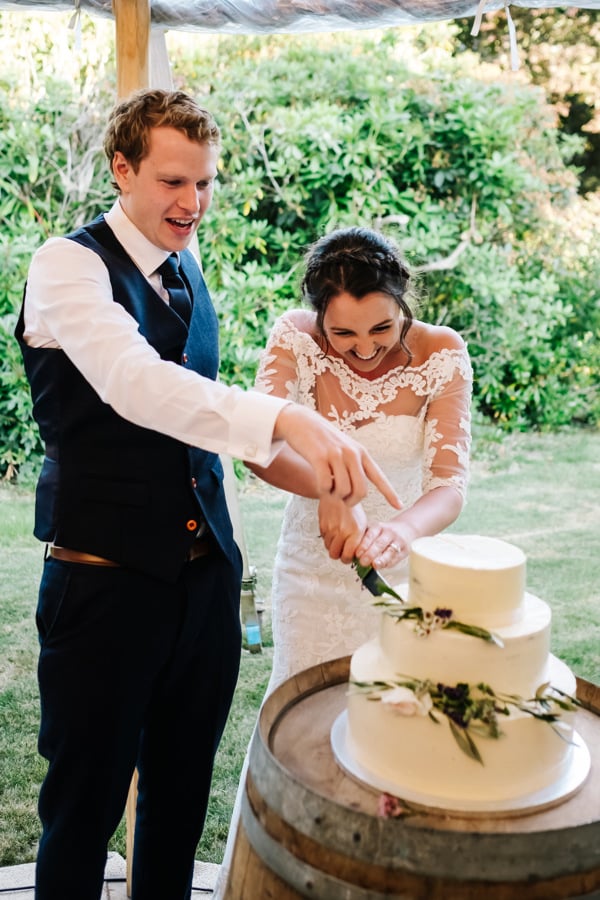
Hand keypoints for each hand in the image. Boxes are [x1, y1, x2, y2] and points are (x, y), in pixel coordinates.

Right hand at [274, 404, 400, 508]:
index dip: (389, 493)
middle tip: (342, 500)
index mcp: (361, 453)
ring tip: (328, 488)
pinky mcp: (319, 457)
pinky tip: (319, 483)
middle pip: (360, 490)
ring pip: (343, 490)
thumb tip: (358, 491)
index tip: (399, 505)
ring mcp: (336, 455)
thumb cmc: (322, 440)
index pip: (378, 476)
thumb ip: (353, 466)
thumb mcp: (344, 448)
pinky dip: (322, 490)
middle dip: (351, 502)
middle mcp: (352, 453)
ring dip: (334, 496)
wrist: (301, 421)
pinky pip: (326, 485)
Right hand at [318, 497, 367, 561]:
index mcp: (355, 532)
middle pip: (335, 554)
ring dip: (332, 546)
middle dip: (338, 555)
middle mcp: (342, 531)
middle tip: (341, 551)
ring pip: (328, 547)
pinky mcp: (322, 524)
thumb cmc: (353, 509)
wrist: (340, 493)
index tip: (348, 556)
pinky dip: (327, 538)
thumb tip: (358, 555)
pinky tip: (333, 532)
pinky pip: (323, 538)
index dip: (347, 559)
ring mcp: (330, 528)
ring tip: (338, 539)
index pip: (347, 556)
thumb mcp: (362, 524)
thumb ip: (359, 540)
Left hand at [354, 520, 415, 569]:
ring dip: (381, 559)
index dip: (363, 545)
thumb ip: (365, 541)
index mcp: (378, 527)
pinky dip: (389, 563)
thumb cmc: (384, 533)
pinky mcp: (405, 550)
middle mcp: (388, 532)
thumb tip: (353, 556)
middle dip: (370, 554)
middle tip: (363, 562)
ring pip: (390, 551)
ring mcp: (398, 541)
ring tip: (375, 565)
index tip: (357, 554)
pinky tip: (383, 566)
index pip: (370, 535)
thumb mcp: (374, 532)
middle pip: (379, 543)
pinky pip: (396, 557)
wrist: (404, 529)